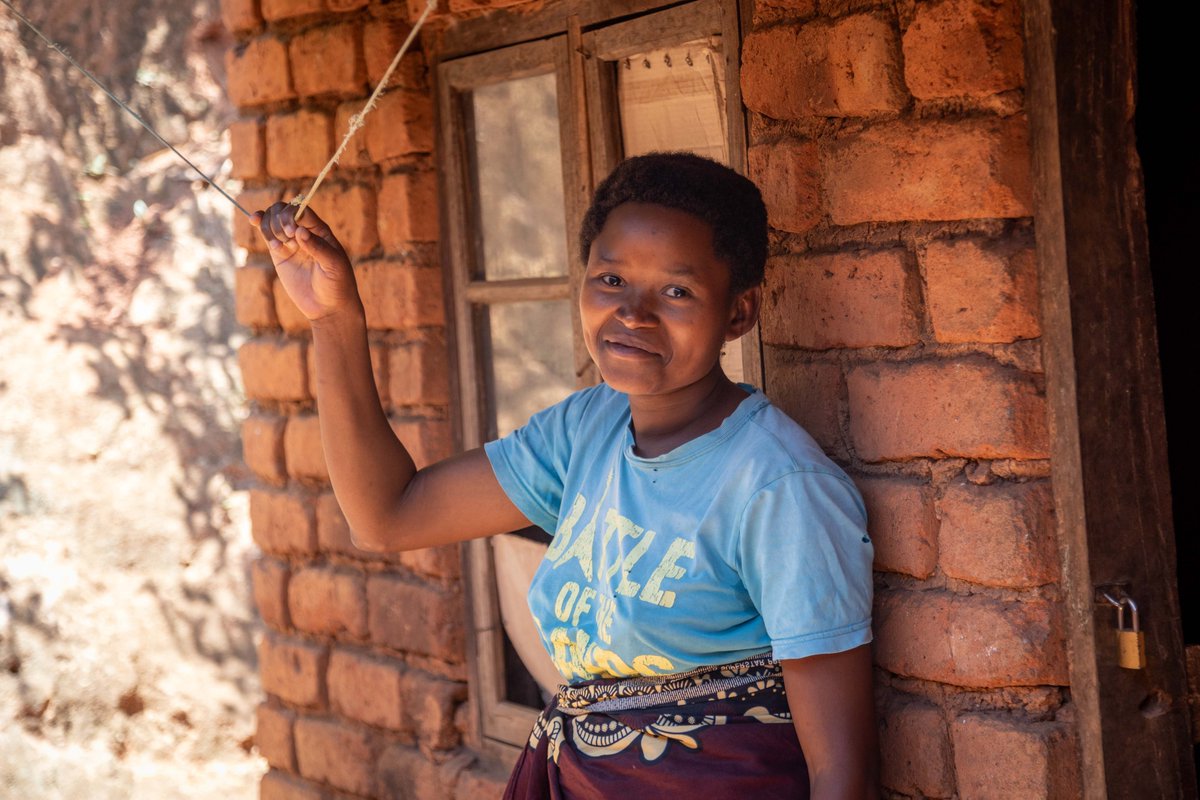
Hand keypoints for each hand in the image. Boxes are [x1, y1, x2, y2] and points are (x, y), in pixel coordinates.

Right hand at [251, 202, 359, 321]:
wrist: (328, 306)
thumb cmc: (338, 283)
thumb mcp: (334, 265)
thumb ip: (318, 247)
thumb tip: (299, 231)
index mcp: (320, 230)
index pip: (302, 211)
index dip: (292, 214)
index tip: (291, 231)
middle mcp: (304, 232)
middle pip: (284, 211)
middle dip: (278, 219)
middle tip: (285, 238)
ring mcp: (290, 242)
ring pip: (273, 219)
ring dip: (269, 225)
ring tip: (277, 245)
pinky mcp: (279, 253)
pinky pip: (267, 234)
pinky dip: (260, 225)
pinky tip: (255, 221)